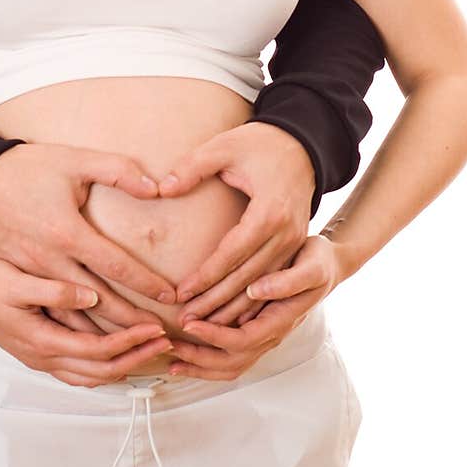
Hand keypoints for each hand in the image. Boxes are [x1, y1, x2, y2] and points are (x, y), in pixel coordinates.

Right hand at [0, 141, 176, 325]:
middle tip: (160, 333)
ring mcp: (32, 277)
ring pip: (74, 318)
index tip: (170, 295)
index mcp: (65, 233)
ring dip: (106, 336)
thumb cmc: (26, 170)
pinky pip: (52, 317)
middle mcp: (49, 262)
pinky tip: (97, 343)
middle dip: (131, 322)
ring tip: (137, 346)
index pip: (115, 266)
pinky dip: (77, 335)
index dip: (145, 283)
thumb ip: (117, 171)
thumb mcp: (74, 160)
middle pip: (98, 303)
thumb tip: (154, 187)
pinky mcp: (21, 281)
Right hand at [0, 256, 173, 386]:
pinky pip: (80, 371)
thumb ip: (54, 290)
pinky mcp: (41, 354)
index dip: (130, 340)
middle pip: (102, 369)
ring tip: (151, 348)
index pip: (98, 349)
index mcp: (42, 341)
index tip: (155, 327)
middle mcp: (44, 357)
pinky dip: (105, 367)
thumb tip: (90, 295)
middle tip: (167, 341)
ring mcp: (41, 360)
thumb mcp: (17, 281)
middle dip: (137, 356)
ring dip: (124, 364)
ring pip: (92, 376)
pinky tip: (119, 353)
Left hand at [158, 121, 315, 324]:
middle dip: (216, 302)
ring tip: (202, 323)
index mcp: (269, 212)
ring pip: (261, 286)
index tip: (181, 293)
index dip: (205, 276)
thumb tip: (163, 189)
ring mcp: (296, 242)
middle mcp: (287, 234)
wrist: (303, 143)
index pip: (232, 254)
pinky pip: (272, 279)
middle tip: (186, 319)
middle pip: (248, 279)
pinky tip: (230, 314)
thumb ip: (192, 167)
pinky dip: (251, 300)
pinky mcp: (296, 245)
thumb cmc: (259, 143)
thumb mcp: (224, 146)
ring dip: (232, 307)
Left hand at [166, 235, 339, 379]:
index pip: (244, 339)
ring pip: (231, 365)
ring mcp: (265, 337)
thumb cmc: (318, 263)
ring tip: (171, 360)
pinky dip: (207, 359)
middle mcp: (272, 335)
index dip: (214, 336)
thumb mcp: (312, 266)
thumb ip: (288, 281)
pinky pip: (231, 356)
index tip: (190, 324)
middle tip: (170, 345)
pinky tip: (187, 353)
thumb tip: (256, 290)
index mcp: (282, 321)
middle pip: (233, 362)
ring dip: (201, 366)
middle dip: (200, 357)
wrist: (329, 266)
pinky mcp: (257, 330)